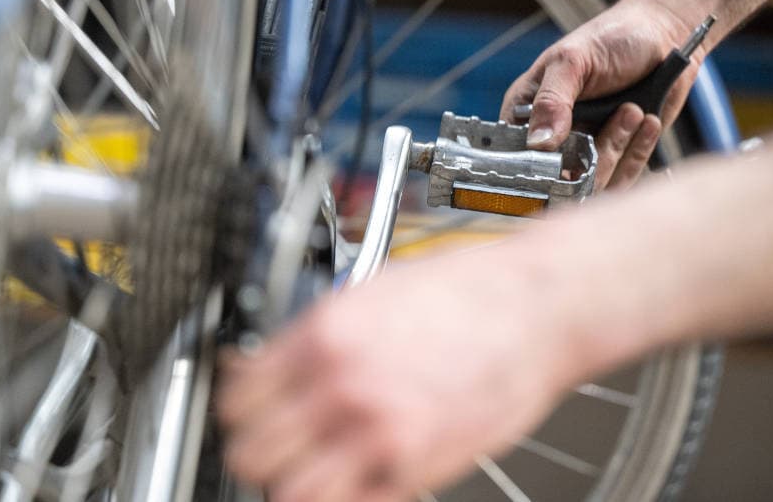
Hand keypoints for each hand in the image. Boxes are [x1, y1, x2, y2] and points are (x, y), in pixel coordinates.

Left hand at [217, 252, 568, 500]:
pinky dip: (346, 498)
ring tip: (315, 472)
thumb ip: (321, 334)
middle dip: (259, 454)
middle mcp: (339, 382)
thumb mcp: (375, 291)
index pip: (235, 396)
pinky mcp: (414, 465)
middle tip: (279, 449)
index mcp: (324, 333)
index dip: (238, 410)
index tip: (251, 415)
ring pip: (286, 492)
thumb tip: (277, 364)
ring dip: (295, 485)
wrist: (537, 308)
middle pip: (248, 451)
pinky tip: (359, 478)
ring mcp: (375, 429)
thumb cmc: (469, 293)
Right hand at [500, 0, 703, 189]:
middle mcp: (552, 137)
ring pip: (593, 184)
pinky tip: (648, 120)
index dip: (537, 165)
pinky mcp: (616, 159)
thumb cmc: (612, 38)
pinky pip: (622, 179)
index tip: (564, 159)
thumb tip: (537, 142)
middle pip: (558, 179)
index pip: (516, 156)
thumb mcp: (574, 60)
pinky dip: (638, 153)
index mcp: (527, 112)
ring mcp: (584, 150)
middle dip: (595, 155)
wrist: (662, 37)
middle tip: (623, 113)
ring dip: (621, 149)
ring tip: (635, 110)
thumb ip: (551, 99)